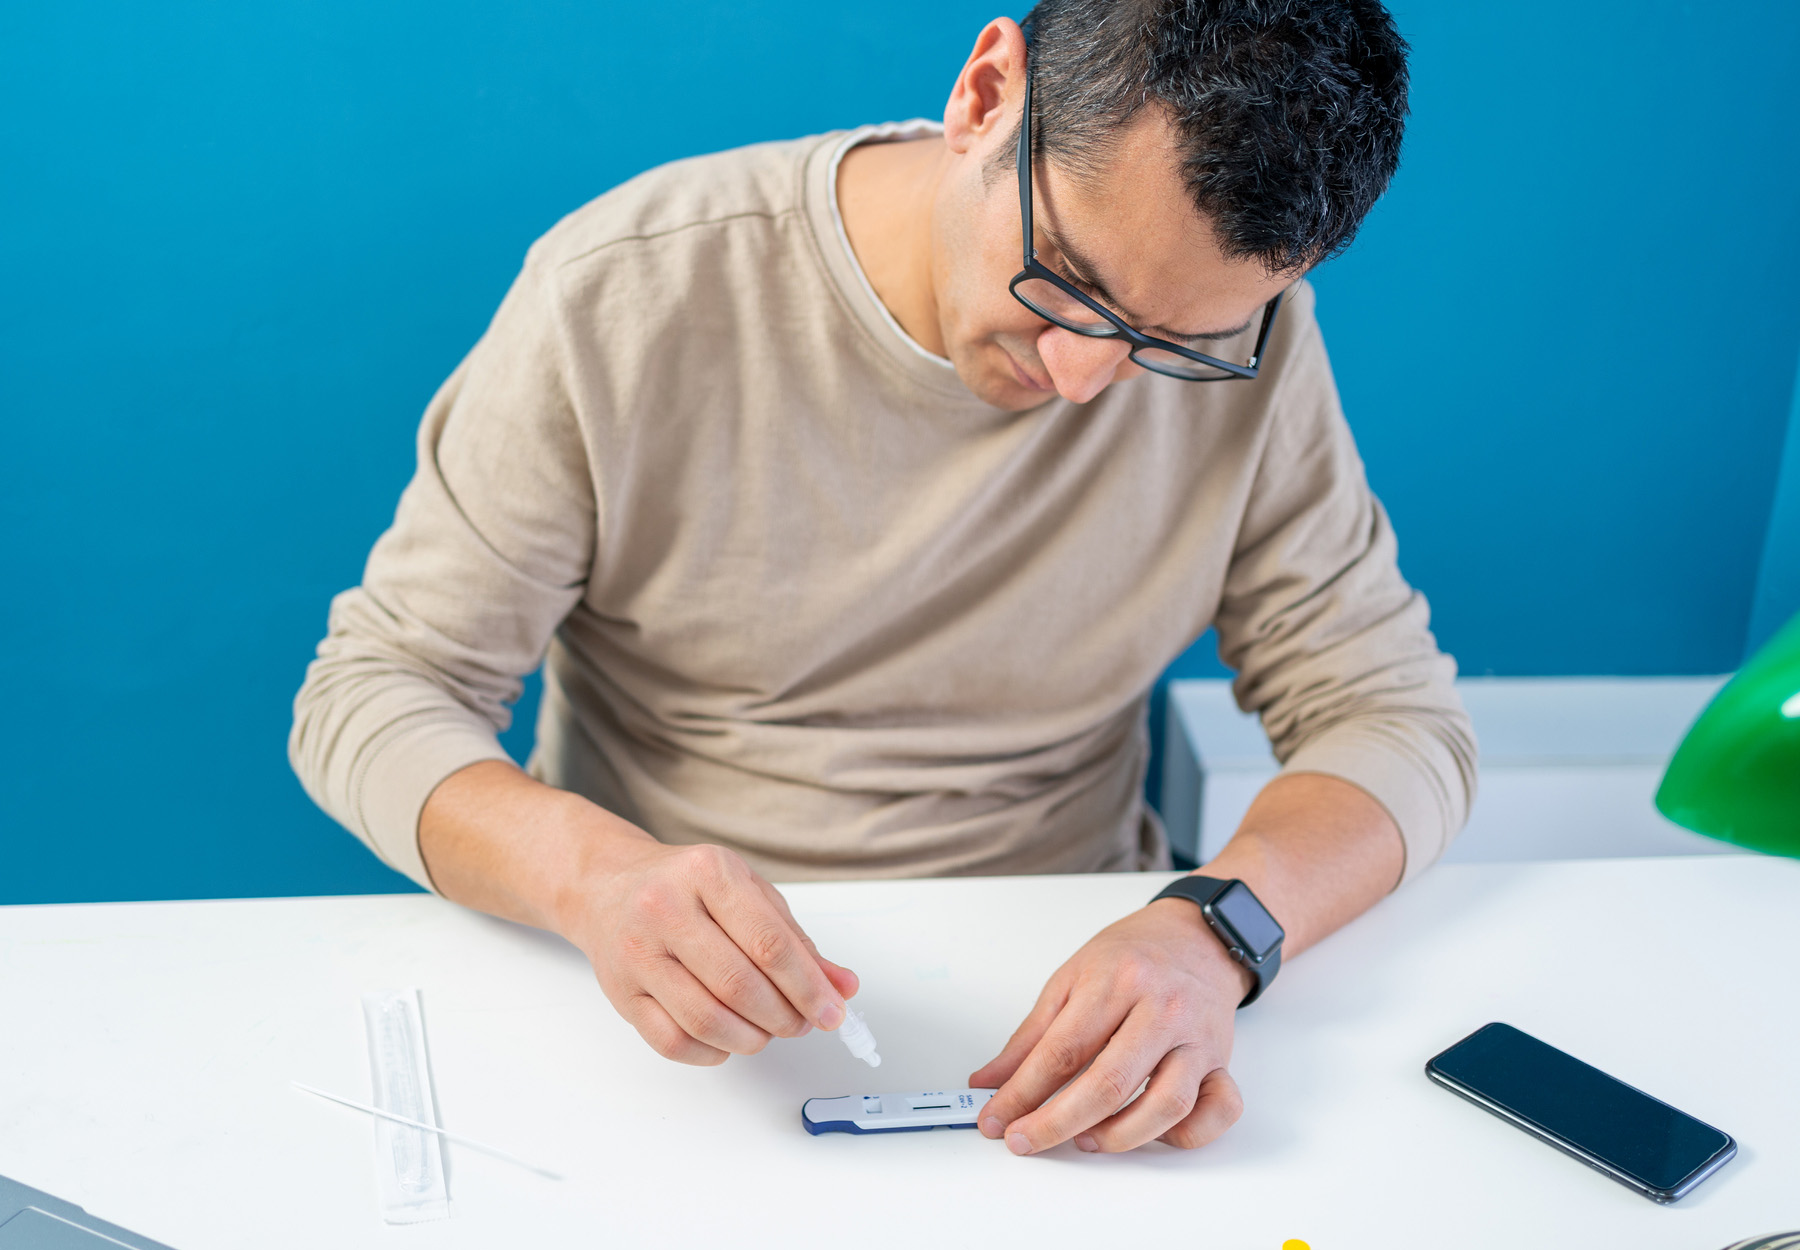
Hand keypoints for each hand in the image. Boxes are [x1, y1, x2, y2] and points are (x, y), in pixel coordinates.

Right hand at [563, 839, 859, 1065]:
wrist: (607, 886)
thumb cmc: (686, 888)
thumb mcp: (748, 893)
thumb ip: (795, 940)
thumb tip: (842, 986)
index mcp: (708, 873)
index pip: (770, 943)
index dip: (808, 986)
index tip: (831, 1012)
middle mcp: (665, 908)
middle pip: (739, 985)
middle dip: (783, 1017)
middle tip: (801, 1024)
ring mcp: (638, 952)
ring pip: (706, 1019)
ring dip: (751, 1038)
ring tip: (766, 1031)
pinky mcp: (620, 991)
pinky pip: (672, 1041)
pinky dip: (711, 1052)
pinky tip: (728, 1040)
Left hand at [969, 898, 1252, 1153]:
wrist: (1198, 935)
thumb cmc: (1133, 955)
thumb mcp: (1071, 978)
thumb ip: (1030, 1036)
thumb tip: (990, 1082)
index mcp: (1117, 982)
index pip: (1061, 1051)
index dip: (1021, 1094)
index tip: (994, 1119)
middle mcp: (1162, 1010)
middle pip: (1109, 1084)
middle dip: (1057, 1124)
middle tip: (1025, 1139)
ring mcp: (1197, 1039)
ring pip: (1167, 1106)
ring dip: (1118, 1136)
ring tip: (1084, 1138)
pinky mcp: (1222, 1061)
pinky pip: (1217, 1111)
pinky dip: (1186, 1135)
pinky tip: (1153, 1134)